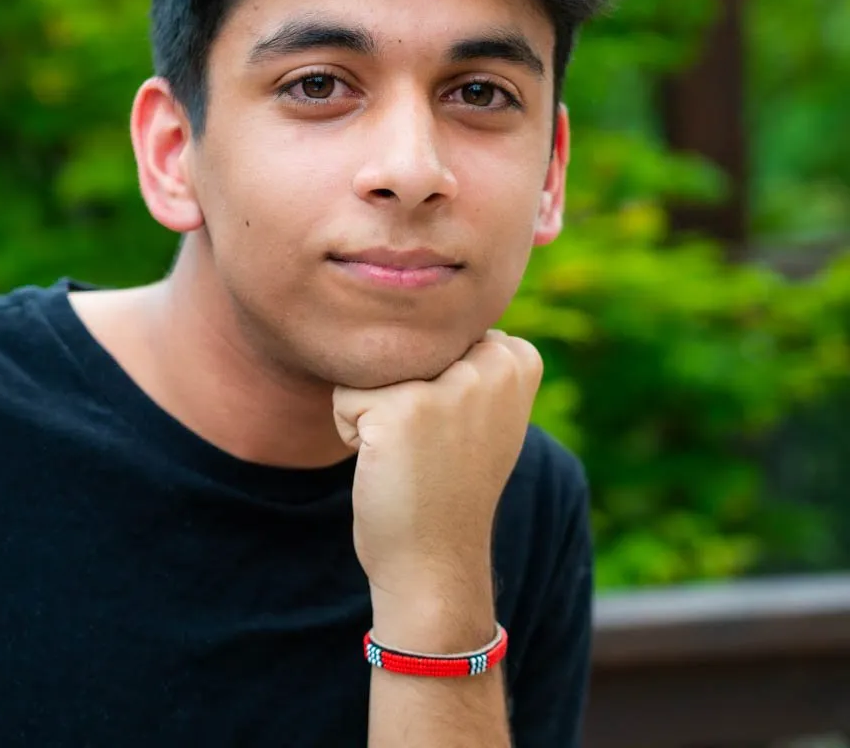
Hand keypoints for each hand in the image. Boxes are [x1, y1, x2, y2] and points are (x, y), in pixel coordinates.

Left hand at [333, 331, 541, 619]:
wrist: (436, 561)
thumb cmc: (450, 483)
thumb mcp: (487, 411)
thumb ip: (476, 357)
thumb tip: (427, 304)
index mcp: (519, 357)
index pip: (438, 330)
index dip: (433, 378)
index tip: (454, 428)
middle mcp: (491, 364)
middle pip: (405, 344)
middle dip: (403, 389)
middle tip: (429, 445)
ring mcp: (449, 386)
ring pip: (374, 368)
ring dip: (375, 409)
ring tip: (408, 453)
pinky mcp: (401, 409)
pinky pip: (345, 396)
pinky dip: (352, 432)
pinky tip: (386, 465)